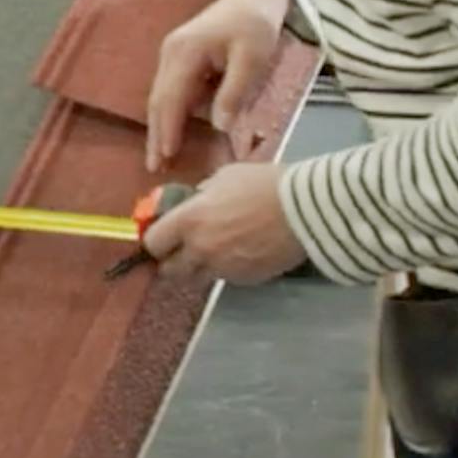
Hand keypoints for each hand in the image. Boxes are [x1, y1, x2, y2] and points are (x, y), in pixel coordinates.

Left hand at [144, 164, 306, 283]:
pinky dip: (225, 269)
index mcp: (190, 220)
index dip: (155, 240)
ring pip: (197, 278)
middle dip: (172, 261)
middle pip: (170, 270)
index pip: (153, 243)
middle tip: (181, 249)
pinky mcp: (244, 280)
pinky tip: (239, 253)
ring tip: (213, 251)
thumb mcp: (225, 177)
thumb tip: (196, 201)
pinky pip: (224, 279)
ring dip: (197, 267)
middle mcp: (200, 250)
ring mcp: (223, 269)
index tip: (161, 236)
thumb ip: (204, 194)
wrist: (303, 211)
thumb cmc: (263, 185)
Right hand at [145, 0, 286, 169]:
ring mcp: (173, 54)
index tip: (166, 157)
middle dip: (156, 135)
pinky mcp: (180, 57)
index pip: (171, 98)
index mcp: (186, 52)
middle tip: (154, 167)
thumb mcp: (252, 58)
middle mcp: (171, 53)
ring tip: (160, 157)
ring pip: (161, 96)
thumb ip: (234, 92)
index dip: (168, 129)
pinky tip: (172, 131)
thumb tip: (218, 126)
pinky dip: (169, 113)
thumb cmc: (256, 25)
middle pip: (158, 100)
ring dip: (160, 126)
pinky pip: (170, 90)